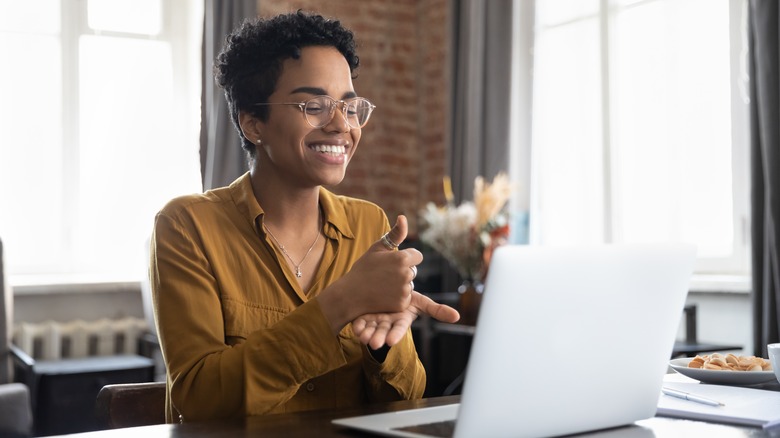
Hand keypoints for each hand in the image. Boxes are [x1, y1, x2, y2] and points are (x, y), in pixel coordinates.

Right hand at [317, 215, 422, 333]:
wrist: (350, 294)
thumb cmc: (363, 268)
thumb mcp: (377, 248)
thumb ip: (395, 234)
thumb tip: (403, 217)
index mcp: (402, 258)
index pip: (417, 256)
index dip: (406, 258)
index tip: (393, 261)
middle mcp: (406, 274)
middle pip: (414, 270)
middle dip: (403, 271)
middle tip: (384, 274)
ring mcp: (405, 290)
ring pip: (410, 284)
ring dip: (401, 284)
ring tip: (382, 285)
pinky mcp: (402, 304)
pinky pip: (406, 297)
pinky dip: (397, 297)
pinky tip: (384, 295)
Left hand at [353, 291, 459, 348]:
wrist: (387, 289)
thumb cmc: (406, 298)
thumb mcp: (421, 302)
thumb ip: (437, 310)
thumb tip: (457, 317)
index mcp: (401, 319)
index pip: (400, 328)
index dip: (396, 334)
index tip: (391, 342)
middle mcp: (388, 322)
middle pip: (384, 332)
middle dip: (379, 338)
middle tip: (374, 343)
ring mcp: (375, 321)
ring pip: (371, 330)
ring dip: (367, 334)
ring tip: (363, 337)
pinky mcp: (364, 317)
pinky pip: (360, 323)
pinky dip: (358, 326)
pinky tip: (356, 328)